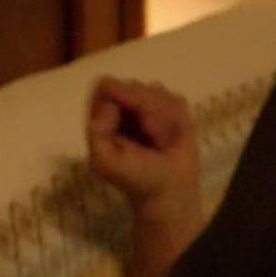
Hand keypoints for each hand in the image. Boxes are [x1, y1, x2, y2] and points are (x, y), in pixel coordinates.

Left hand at [86, 77, 201, 217]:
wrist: (170, 191)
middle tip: (149, 138)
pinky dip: (178, 120)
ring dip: (162, 119)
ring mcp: (149, 104)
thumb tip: (111, 105)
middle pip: (134, 85)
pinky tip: (173, 139)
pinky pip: (176, 100)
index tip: (129, 114)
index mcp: (103, 115)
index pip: (106, 85)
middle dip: (146, 109)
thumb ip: (97, 131)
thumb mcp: (104, 161)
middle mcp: (124, 105)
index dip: (120, 95)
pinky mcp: (173, 108)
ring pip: (158, 91)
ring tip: (160, 144)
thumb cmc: (134, 178)